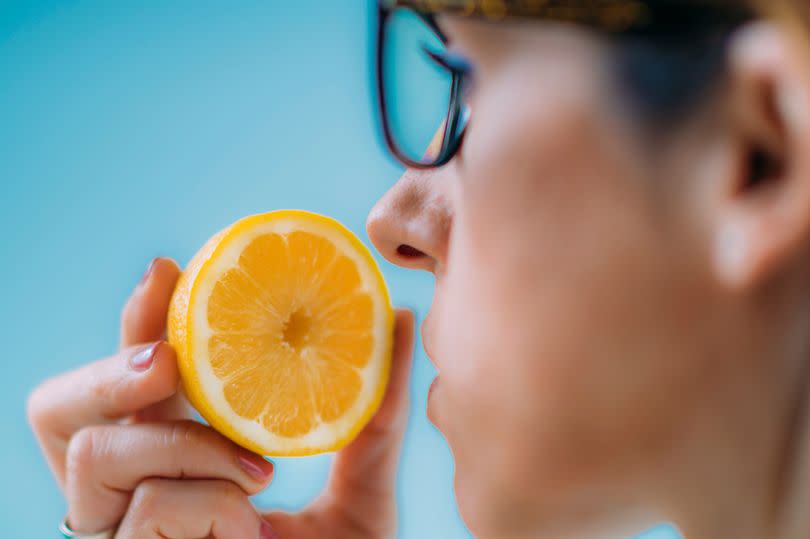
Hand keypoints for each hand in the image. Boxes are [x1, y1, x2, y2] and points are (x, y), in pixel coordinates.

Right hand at [28, 257, 415, 537]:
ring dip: (182, 445)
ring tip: (256, 468)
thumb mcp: (363, 483)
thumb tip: (394, 318)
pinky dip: (207, 503)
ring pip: (94, 457)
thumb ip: (375, 409)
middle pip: (59, 414)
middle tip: (171, 360)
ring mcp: (123, 537)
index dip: (135, 324)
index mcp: (178, 462)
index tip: (169, 270)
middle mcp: (134, 494)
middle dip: (108, 369)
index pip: (129, 384)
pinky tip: (251, 522)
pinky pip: (144, 511)